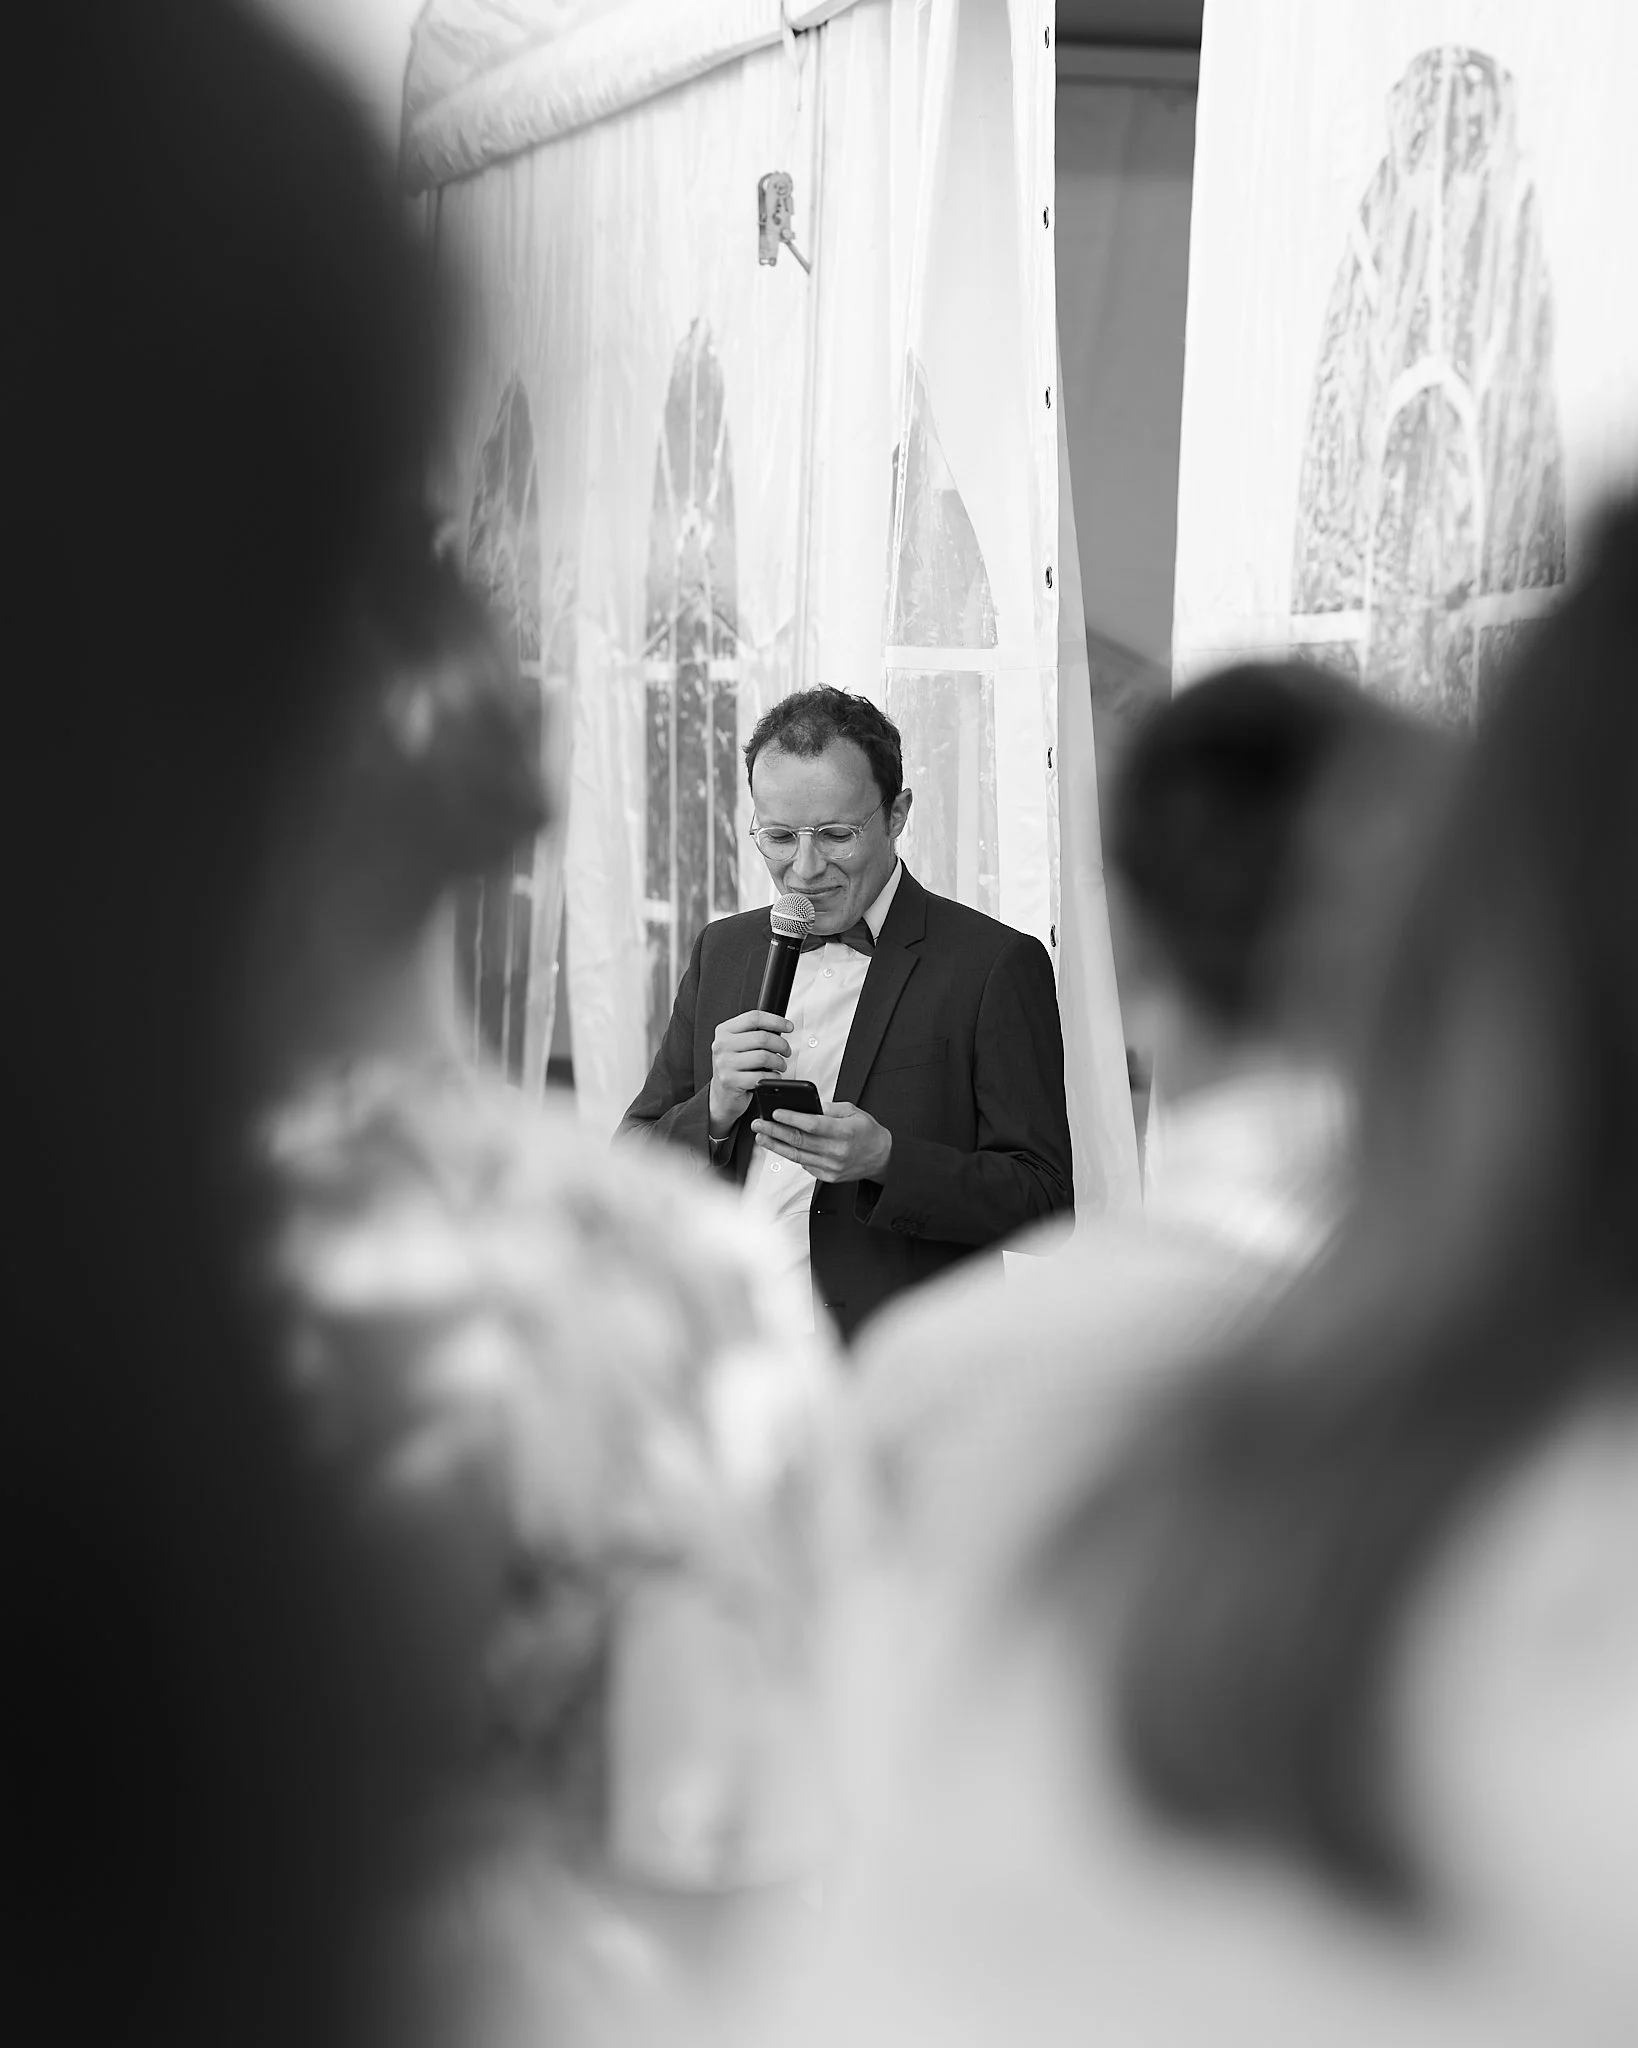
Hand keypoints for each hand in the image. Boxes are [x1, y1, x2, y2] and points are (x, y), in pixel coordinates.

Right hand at [709, 1010, 792, 1135]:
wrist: (722, 1094)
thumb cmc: (735, 1068)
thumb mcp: (739, 1045)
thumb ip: (754, 1033)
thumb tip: (781, 1027)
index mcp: (724, 1031)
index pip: (754, 1018)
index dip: (776, 1021)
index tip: (789, 1027)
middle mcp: (722, 1045)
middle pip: (762, 1037)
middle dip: (781, 1045)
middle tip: (786, 1051)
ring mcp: (725, 1063)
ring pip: (764, 1056)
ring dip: (779, 1062)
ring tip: (780, 1065)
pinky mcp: (730, 1081)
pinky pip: (761, 1076)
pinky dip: (773, 1077)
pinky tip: (774, 1076)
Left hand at [751, 1101, 891, 1182]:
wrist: (882, 1157)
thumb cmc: (867, 1132)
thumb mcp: (853, 1111)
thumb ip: (829, 1108)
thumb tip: (806, 1106)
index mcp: (844, 1132)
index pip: (813, 1125)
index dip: (792, 1118)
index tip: (775, 1112)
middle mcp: (837, 1151)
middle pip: (799, 1141)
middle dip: (775, 1131)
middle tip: (759, 1124)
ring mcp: (832, 1167)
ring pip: (797, 1155)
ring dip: (776, 1145)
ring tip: (761, 1136)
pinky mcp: (828, 1176)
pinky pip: (804, 1164)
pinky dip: (791, 1154)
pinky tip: (780, 1146)